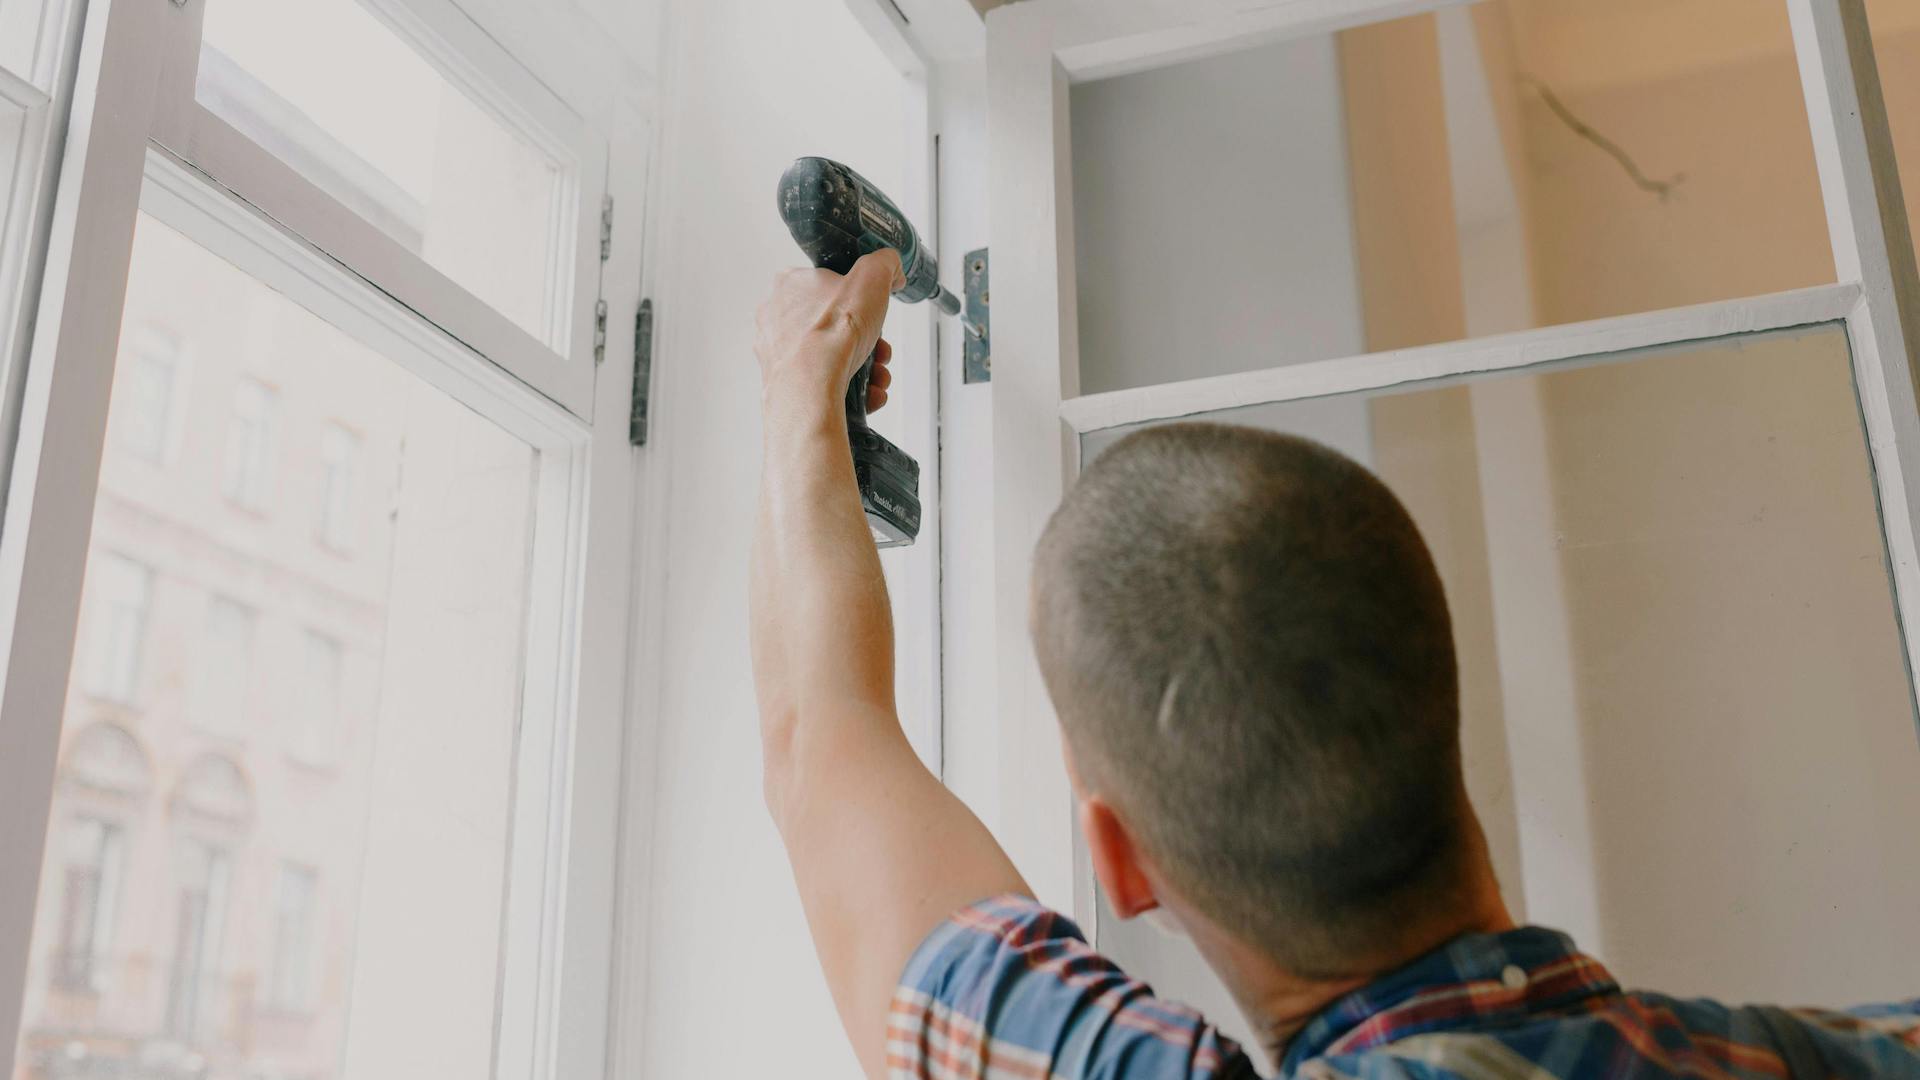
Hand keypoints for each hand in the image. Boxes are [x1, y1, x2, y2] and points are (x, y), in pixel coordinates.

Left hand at [755, 249, 903, 420]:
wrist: (811, 388)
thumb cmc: (832, 334)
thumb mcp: (872, 278)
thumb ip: (883, 264)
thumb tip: (890, 266)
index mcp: (790, 284)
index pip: (830, 285)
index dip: (860, 301)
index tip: (875, 315)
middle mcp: (777, 316)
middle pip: (834, 325)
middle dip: (866, 341)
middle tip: (880, 351)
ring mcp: (777, 351)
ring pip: (829, 356)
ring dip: (863, 367)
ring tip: (877, 377)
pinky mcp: (782, 382)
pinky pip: (821, 382)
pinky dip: (848, 388)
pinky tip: (867, 394)